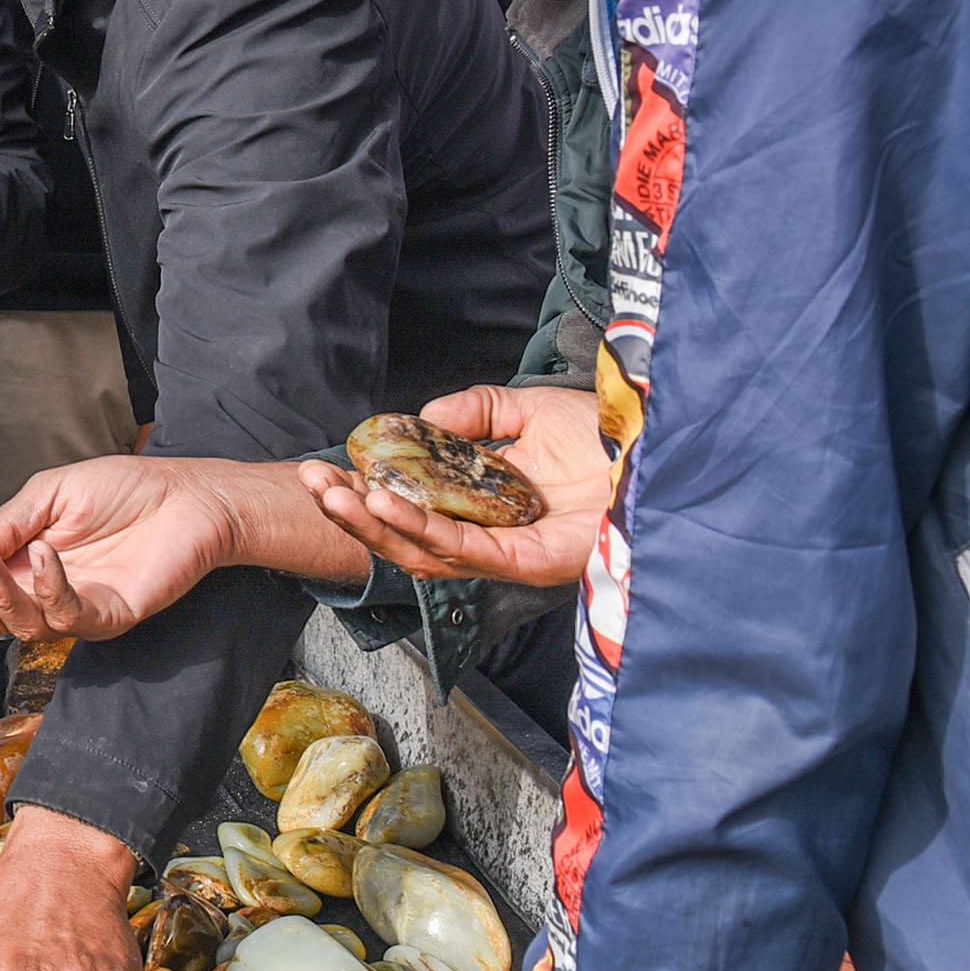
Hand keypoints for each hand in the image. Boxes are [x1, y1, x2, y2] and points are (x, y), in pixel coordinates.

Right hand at [0, 455, 366, 646]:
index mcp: (23, 559)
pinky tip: (46, 555)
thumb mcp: (49, 493)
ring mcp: (74, 608)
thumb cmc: (126, 489)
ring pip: (19, 624)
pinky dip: (49, 587)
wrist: (187, 495)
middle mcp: (43, 590)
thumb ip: (5, 526)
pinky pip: (66, 614)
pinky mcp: (107, 617)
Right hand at [293, 384, 609, 588]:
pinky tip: (382, 502)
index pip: (413, 509)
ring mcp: (508, 554)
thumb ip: (475, 411)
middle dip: (351, 513)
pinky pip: (461, 550)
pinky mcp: (528, 562)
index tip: (329, 470)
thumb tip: (423, 419)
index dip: (367, 493)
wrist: (658, 447)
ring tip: (335, 494)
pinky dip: (418, 526)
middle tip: (311, 483)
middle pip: (406, 538)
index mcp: (485, 506)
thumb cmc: (608, 438)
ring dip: (372, 524)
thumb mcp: (528, 408)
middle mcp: (491, 536)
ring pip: (423, 551)